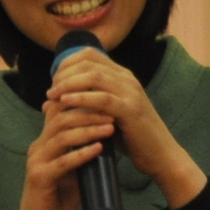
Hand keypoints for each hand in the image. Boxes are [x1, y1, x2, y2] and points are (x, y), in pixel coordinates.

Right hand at [0, 99, 115, 209]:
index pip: (59, 112)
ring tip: (109, 128)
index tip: (106, 102)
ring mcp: (36, 161)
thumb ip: (83, 156)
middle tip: (112, 112)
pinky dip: (82, 153)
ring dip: (88, 130)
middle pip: (61, 118)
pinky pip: (62, 162)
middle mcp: (38, 147)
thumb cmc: (56, 201)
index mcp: (44, 143)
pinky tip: (98, 149)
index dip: (80, 103)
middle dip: (88, 113)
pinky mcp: (39, 178)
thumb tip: (108, 142)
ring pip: (62, 136)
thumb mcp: (73, 172)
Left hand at [47, 49, 205, 207]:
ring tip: (53, 95)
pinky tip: (65, 102)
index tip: (54, 80)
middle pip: (89, 63)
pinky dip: (81, 98)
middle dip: (64, 74)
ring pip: (94, 77)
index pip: (90, 55)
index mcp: (122, 76)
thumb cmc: (130, 138)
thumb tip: (48, 102)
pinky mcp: (131, 110)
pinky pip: (102, 98)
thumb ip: (80, 106)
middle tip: (51, 90)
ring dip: (69, 84)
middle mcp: (127, 79)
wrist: (161, 155)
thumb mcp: (102, 117)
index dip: (67, 63)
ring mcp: (130, 93)